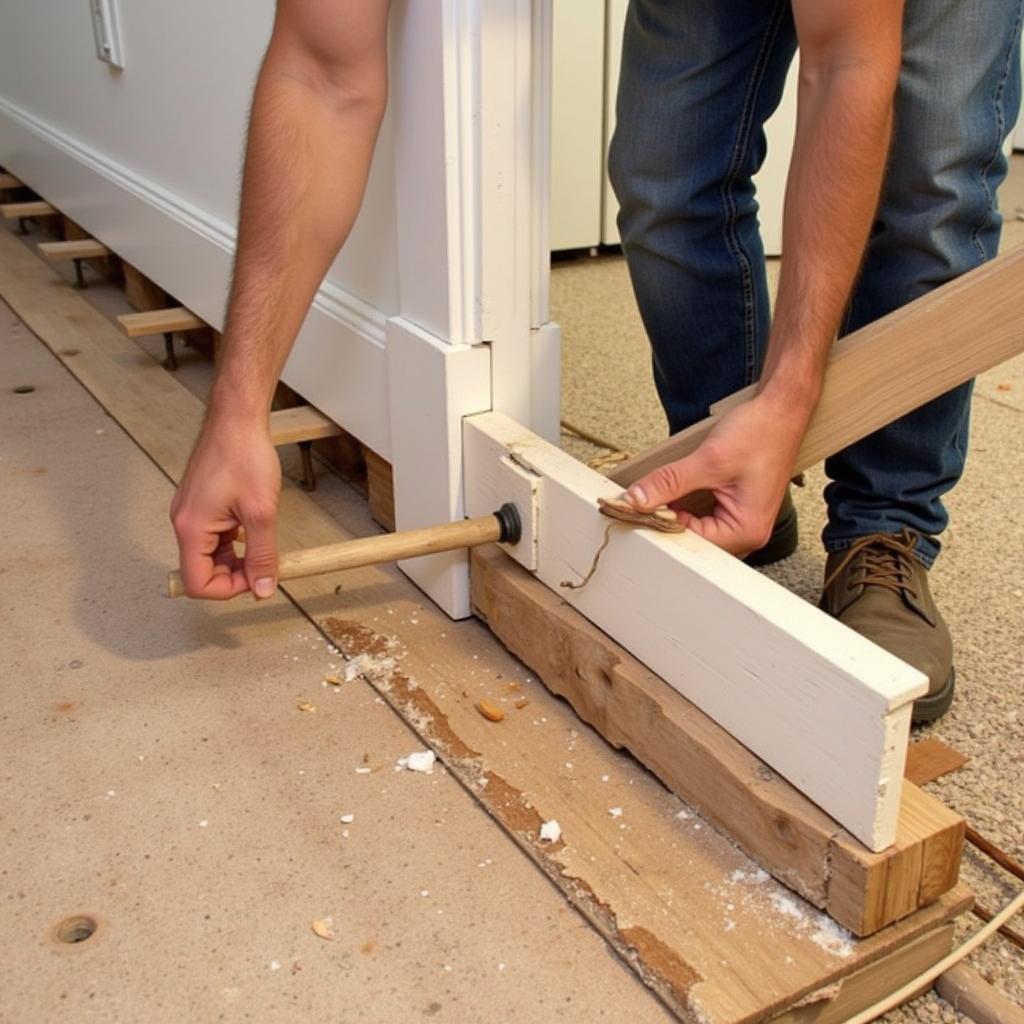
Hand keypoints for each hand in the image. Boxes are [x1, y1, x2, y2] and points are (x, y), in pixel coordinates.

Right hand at [170, 414, 281, 598]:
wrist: (238, 420)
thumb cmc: (244, 455)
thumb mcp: (261, 513)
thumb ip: (262, 555)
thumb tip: (263, 588)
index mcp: (191, 528)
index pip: (197, 583)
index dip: (228, 589)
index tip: (255, 580)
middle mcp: (184, 522)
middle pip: (203, 570)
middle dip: (234, 574)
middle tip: (264, 564)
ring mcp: (192, 513)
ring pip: (210, 554)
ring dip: (236, 557)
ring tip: (261, 542)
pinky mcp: (201, 505)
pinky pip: (214, 536)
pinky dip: (233, 541)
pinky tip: (252, 528)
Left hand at [624, 395, 808, 557]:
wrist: (782, 408)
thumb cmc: (763, 432)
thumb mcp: (709, 460)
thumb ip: (669, 482)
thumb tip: (638, 499)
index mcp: (747, 529)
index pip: (693, 542)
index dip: (662, 524)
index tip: (639, 508)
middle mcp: (748, 530)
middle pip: (695, 538)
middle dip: (668, 519)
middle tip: (644, 501)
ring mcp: (742, 517)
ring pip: (696, 525)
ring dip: (675, 510)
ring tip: (659, 492)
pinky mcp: (735, 503)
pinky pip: (703, 512)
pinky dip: (685, 502)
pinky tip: (674, 490)